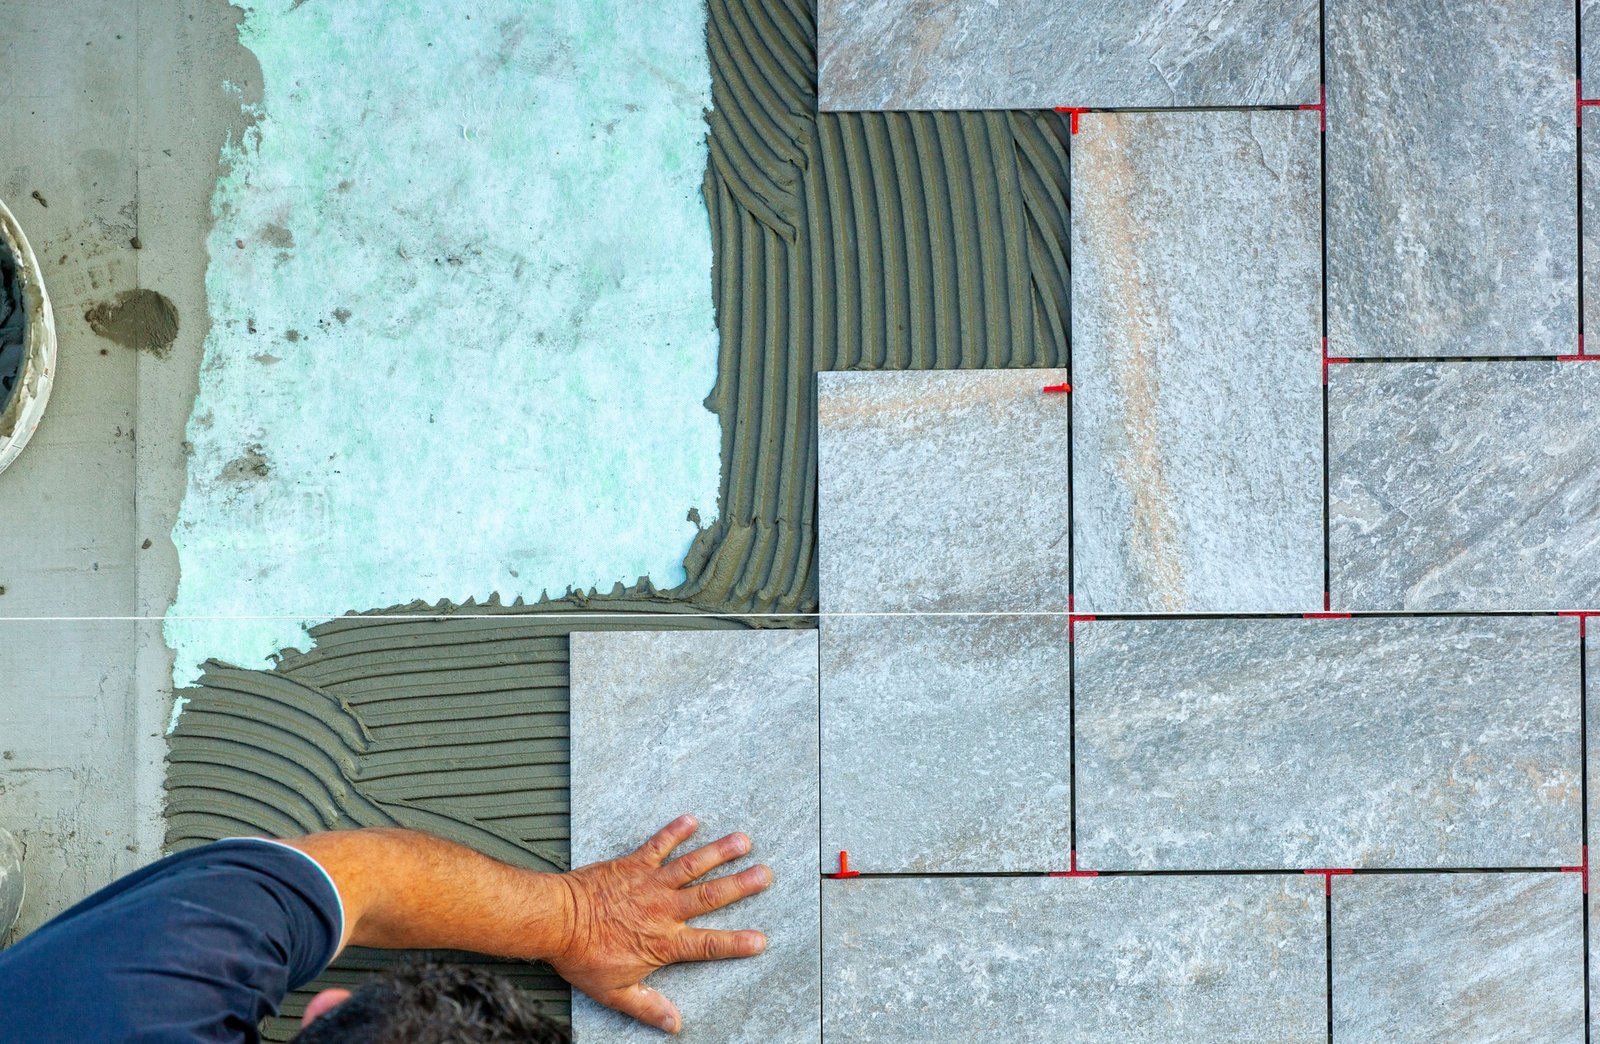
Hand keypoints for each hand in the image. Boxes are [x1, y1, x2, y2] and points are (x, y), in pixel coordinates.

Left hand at [551, 814, 771, 1034]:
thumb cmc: (583, 957)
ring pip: (692, 866)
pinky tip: (691, 819)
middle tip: (765, 874)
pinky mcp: (634, 864)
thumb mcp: (615, 992)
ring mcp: (650, 883)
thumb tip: (675, 1024)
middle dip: (741, 885)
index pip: (708, 944)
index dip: (737, 943)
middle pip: (710, 896)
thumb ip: (648, 1006)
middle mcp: (664, 910)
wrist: (557, 922)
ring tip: (743, 841)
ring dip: (719, 852)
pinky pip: (659, 844)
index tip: (761, 939)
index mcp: (663, 943)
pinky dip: (675, 831)